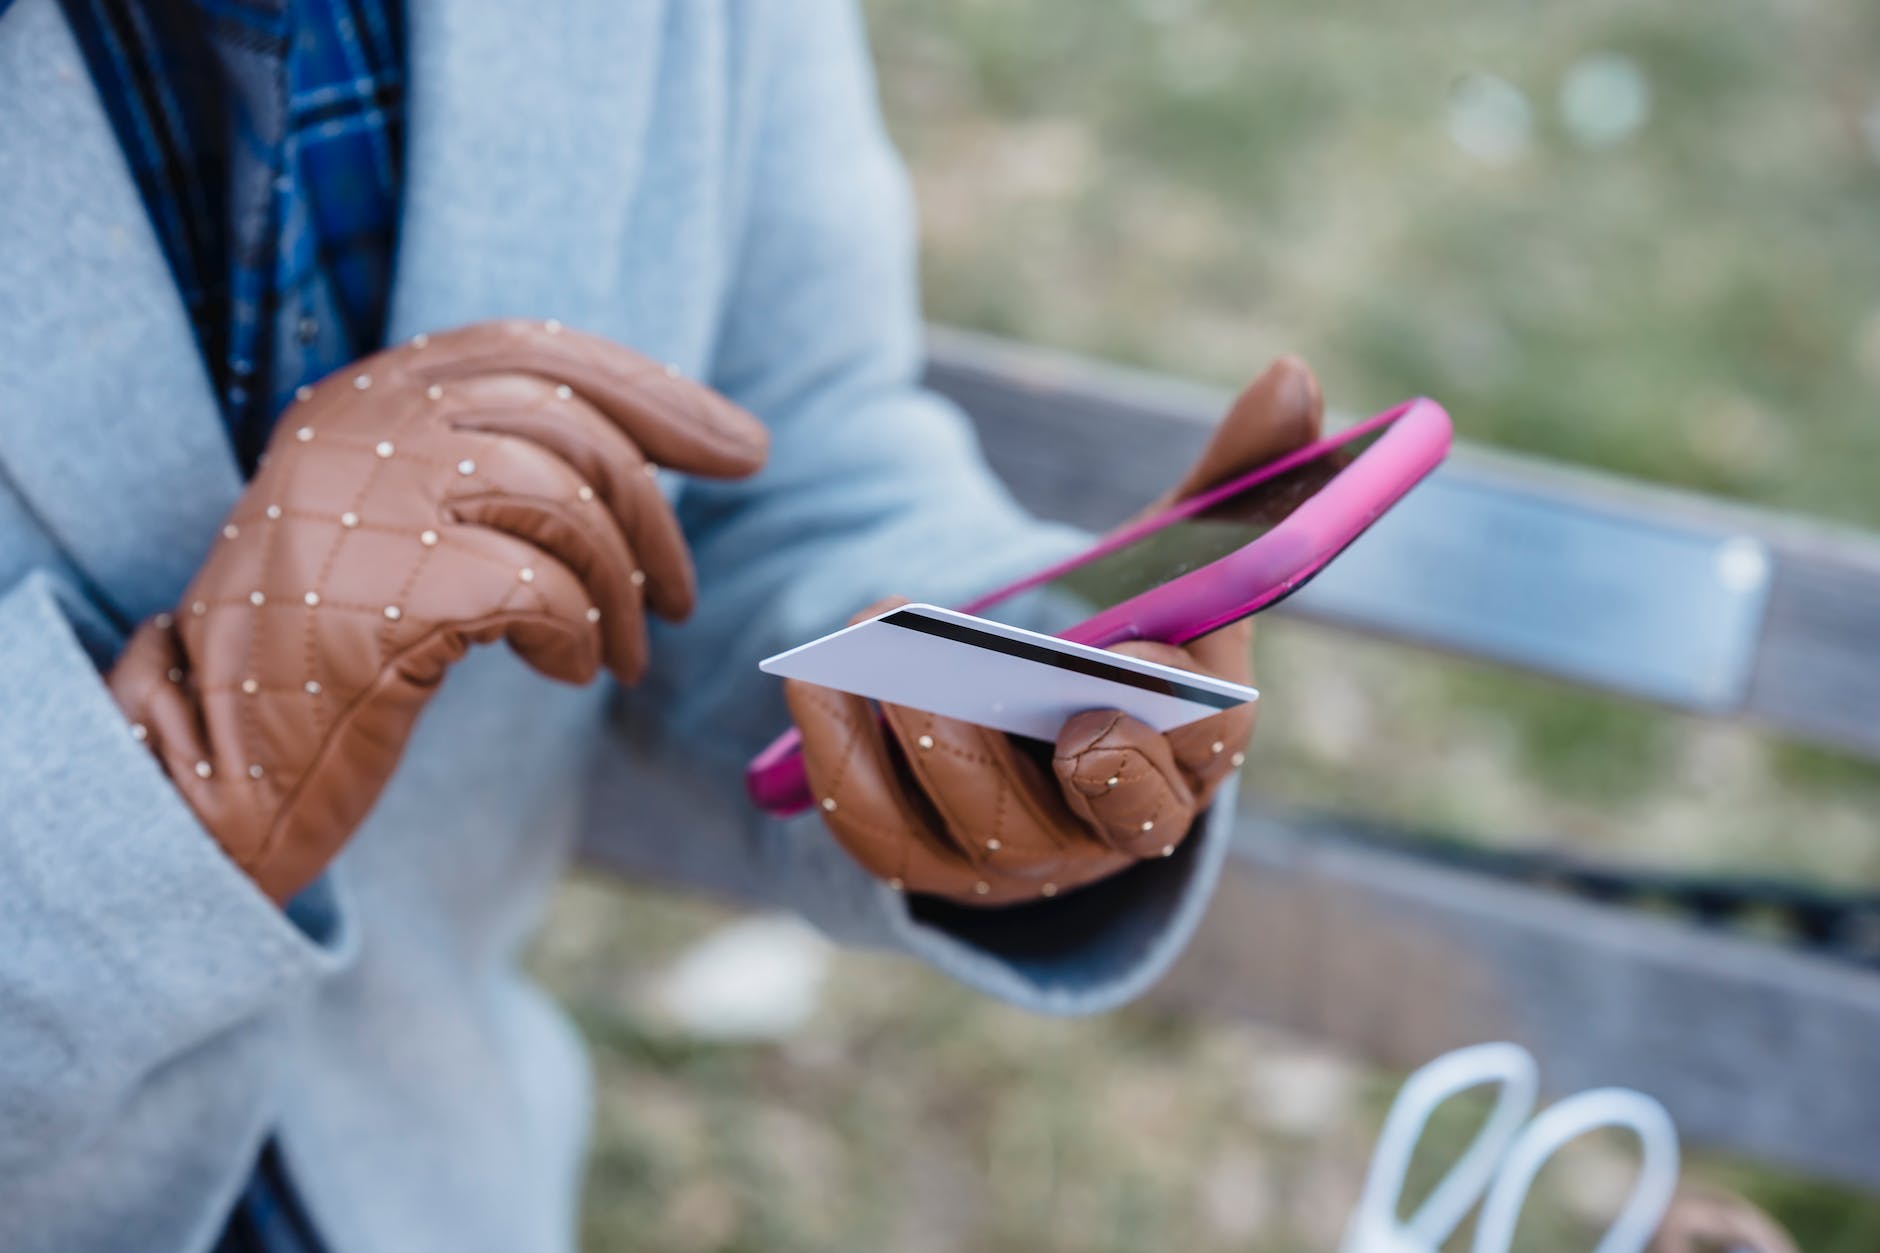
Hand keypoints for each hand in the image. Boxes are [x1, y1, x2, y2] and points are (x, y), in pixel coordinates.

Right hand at [109, 320, 768, 902]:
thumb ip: (491, 472)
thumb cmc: (328, 657)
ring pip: (565, 499)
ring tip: (623, 658)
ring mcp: (364, 497)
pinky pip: (542, 588)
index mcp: (362, 397)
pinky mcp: (384, 589)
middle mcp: (357, 424)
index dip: (654, 395)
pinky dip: (580, 635)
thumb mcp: (400, 532)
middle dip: (657, 512)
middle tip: (686, 600)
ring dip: (623, 591)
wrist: (215, 769)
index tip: (741, 449)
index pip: (533, 352)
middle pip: (567, 419)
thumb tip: (656, 455)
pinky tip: (565, 672)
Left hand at [784, 356, 1321, 906]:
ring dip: (929, 736)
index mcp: (1194, 752)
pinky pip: (881, 833)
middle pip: (1095, 815)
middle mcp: (1114, 827)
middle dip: (1045, 745)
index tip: (1139, 641)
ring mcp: (1022, 860)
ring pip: (981, 829)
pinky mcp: (928, 863)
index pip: (1208, 751)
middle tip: (977, 676)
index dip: (1175, 706)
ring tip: (879, 644)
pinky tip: (819, 682)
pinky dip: (845, 757)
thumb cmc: (1116, 635)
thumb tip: (1291, 374)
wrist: (1024, 720)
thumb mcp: (1168, 558)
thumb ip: (1231, 480)